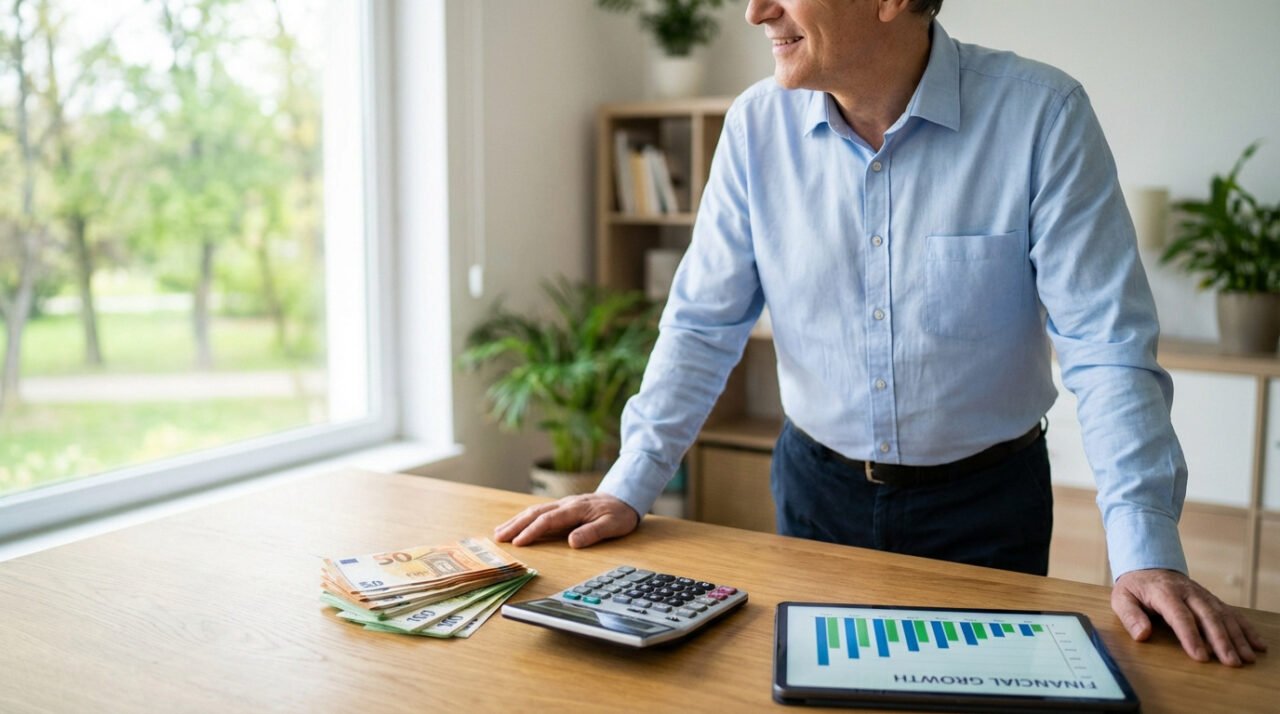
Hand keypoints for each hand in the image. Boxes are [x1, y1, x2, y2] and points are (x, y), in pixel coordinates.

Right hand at [494, 493, 640, 548]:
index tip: (518, 542)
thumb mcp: (613, 525)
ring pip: (534, 510)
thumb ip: (593, 533)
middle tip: (498, 537)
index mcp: (575, 509)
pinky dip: (525, 517)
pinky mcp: (562, 506)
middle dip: (515, 525)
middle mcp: (565, 504)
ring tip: (499, 531)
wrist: (625, 496)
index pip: (548, 520)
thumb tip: (571, 542)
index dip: (532, 531)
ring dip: (516, 521)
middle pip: (535, 513)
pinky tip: (516, 524)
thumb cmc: (619, 514)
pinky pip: (539, 511)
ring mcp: (562, 503)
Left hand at [1112, 568, 1266, 665]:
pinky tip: (1257, 645)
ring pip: (1223, 615)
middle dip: (1221, 640)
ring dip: (1237, 637)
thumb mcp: (1122, 598)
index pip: (1179, 615)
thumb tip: (1142, 634)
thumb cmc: (1135, 587)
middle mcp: (1188, 592)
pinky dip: (1246, 628)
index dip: (1190, 636)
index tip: (1200, 656)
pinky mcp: (1212, 600)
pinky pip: (1232, 613)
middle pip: (1207, 616)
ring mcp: (1203, 595)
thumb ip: (1130, 616)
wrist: (1148, 564)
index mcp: (1164, 592)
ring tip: (1247, 658)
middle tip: (1231, 662)